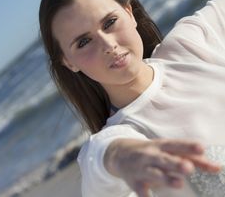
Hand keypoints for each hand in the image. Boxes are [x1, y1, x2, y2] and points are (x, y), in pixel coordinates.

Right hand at [104, 138, 220, 196]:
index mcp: (161, 146)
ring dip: (166, 179)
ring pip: (154, 174)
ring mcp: (142, 168)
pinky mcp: (134, 182)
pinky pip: (141, 191)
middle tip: (189, 168)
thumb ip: (191, 158)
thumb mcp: (167, 150)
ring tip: (179, 183)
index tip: (201, 148)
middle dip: (176, 163)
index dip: (188, 146)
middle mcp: (151, 155)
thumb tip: (216, 167)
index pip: (177, 145)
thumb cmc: (151, 152)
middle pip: (164, 159)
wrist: (121, 153)